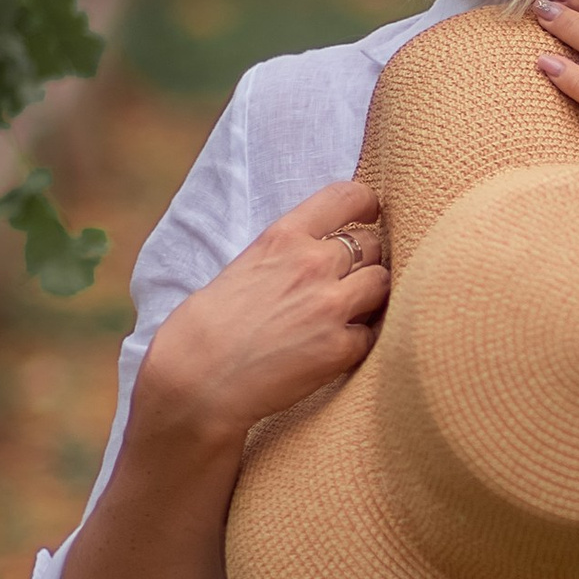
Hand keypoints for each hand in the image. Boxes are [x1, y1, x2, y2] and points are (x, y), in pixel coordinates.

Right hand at [134, 179, 388, 458]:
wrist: (196, 381)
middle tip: (349, 282)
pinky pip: (371, 333)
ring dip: (371, 297)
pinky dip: (358, 340)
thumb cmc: (206, 329)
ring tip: (347, 315)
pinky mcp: (341, 348)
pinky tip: (333, 349)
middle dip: (367, 261)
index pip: (346, 197)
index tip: (369, 216)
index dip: (367, 205)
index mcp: (283, 237)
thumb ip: (285, 256)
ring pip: (382, 284)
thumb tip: (318, 255)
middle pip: (373, 245)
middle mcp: (312, 264)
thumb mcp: (243, 268)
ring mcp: (331, 305)